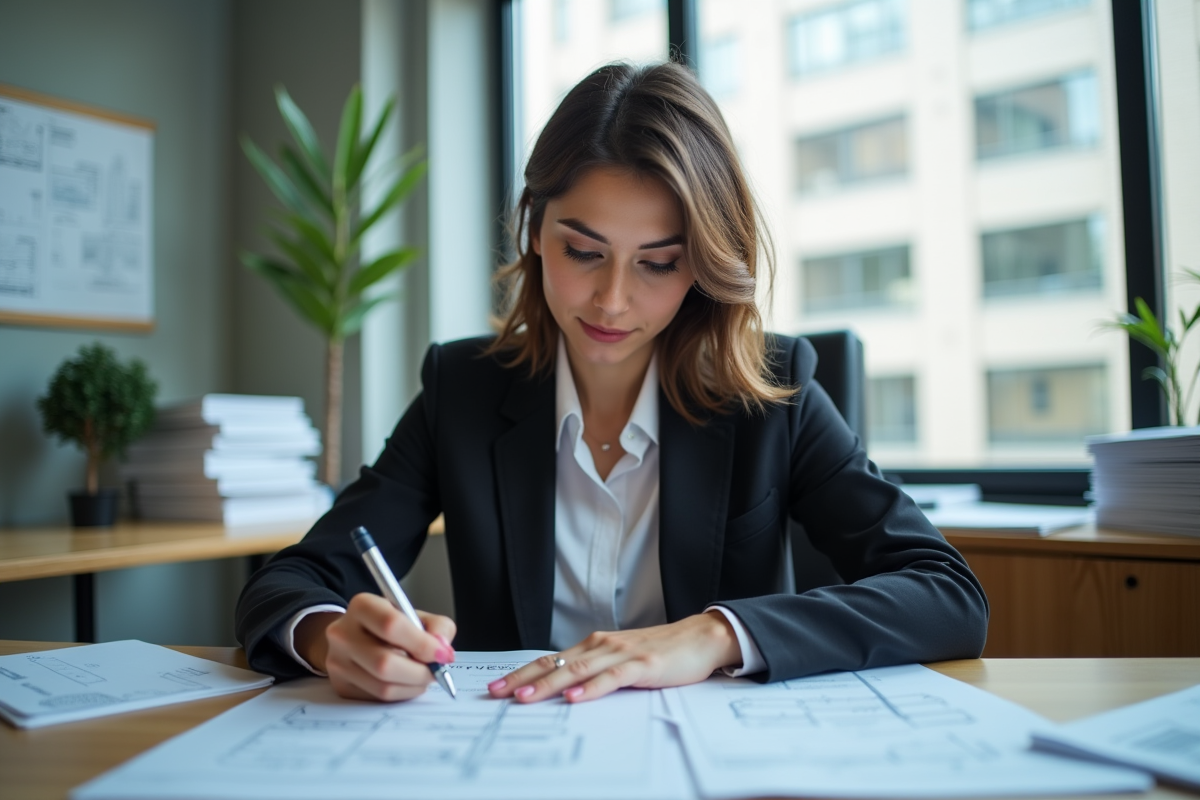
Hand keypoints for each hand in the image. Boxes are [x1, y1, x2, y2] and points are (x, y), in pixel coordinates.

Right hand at [297, 593, 456, 701]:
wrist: (354, 636)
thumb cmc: (389, 625)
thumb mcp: (415, 614)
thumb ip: (437, 627)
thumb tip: (442, 650)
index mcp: (362, 606)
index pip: (391, 625)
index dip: (422, 643)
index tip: (442, 654)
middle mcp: (343, 633)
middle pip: (384, 663)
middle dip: (419, 672)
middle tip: (436, 671)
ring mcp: (338, 662)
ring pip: (382, 687)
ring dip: (413, 686)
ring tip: (423, 677)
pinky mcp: (340, 686)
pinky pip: (377, 699)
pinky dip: (401, 694)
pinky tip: (406, 682)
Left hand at [488, 611, 740, 703]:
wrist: (699, 638)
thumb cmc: (660, 652)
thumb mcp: (621, 660)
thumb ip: (595, 671)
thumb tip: (563, 688)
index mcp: (594, 646)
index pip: (550, 659)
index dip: (522, 673)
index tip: (497, 686)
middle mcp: (602, 646)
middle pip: (555, 663)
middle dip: (524, 680)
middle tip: (497, 693)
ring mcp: (621, 654)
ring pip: (577, 670)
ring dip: (549, 684)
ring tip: (526, 698)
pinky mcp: (641, 665)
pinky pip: (611, 678)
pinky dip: (590, 689)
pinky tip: (574, 698)